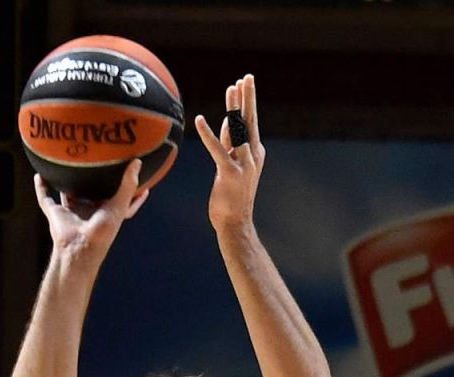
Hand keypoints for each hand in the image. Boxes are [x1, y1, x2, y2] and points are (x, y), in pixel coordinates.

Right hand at [35, 160, 149, 258]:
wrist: (79, 248)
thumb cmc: (103, 232)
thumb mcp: (119, 206)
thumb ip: (128, 185)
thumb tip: (138, 162)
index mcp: (105, 211)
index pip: (117, 198)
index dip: (126, 188)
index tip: (133, 174)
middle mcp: (88, 210)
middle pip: (90, 193)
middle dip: (92, 181)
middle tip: (96, 162)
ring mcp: (70, 212)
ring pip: (67, 193)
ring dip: (65, 182)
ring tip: (67, 164)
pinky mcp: (55, 213)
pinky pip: (45, 198)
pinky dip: (40, 187)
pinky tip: (39, 174)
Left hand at [193, 74, 264, 232]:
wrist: (236, 223)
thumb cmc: (232, 196)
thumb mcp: (231, 165)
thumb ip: (230, 144)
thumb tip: (225, 121)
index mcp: (254, 152)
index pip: (249, 122)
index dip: (246, 101)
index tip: (243, 82)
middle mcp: (252, 155)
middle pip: (249, 120)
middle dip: (248, 97)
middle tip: (247, 77)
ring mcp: (243, 164)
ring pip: (238, 130)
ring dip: (233, 108)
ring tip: (231, 88)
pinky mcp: (230, 173)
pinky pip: (217, 149)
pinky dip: (208, 134)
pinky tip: (199, 119)